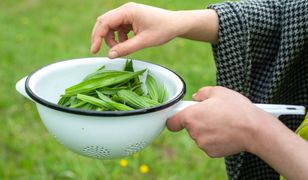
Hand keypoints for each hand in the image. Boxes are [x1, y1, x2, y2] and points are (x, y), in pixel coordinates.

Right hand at [91, 2, 218, 57]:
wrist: (176, 24)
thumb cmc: (163, 30)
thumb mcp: (144, 41)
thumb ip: (126, 48)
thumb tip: (110, 56)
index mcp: (127, 11)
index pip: (105, 22)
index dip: (97, 36)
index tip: (94, 51)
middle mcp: (125, 10)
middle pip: (104, 22)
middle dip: (100, 37)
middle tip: (97, 51)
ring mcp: (128, 14)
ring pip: (111, 26)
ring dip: (111, 39)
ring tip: (120, 49)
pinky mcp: (131, 19)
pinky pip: (119, 28)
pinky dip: (119, 37)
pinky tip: (127, 44)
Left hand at [167, 86, 270, 156]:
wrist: (254, 129)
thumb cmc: (236, 109)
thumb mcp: (218, 92)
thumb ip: (202, 93)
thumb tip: (196, 97)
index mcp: (191, 116)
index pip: (172, 122)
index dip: (175, 118)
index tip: (180, 115)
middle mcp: (193, 132)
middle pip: (190, 126)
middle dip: (198, 120)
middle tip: (213, 114)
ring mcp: (202, 144)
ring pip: (200, 135)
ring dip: (207, 130)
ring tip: (223, 122)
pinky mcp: (211, 152)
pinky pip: (209, 144)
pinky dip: (215, 139)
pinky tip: (226, 132)